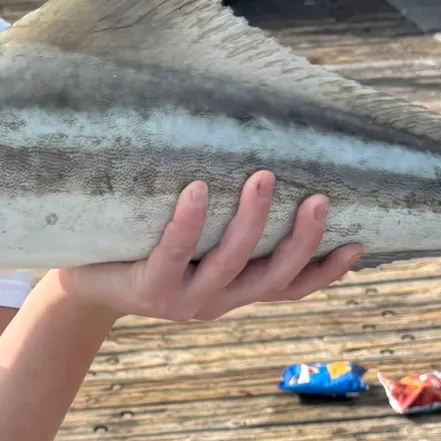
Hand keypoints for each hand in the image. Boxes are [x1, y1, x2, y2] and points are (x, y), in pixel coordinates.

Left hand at [55, 171, 362, 322]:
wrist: (81, 283)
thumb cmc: (142, 245)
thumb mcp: (192, 236)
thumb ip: (227, 210)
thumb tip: (267, 141)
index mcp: (234, 289)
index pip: (291, 286)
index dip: (327, 271)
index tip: (359, 242)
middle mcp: (216, 300)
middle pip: (272, 277)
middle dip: (302, 240)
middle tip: (320, 198)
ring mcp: (183, 299)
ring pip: (229, 263)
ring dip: (252, 222)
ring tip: (264, 178)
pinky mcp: (147, 288)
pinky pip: (173, 251)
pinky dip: (189, 221)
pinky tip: (198, 189)